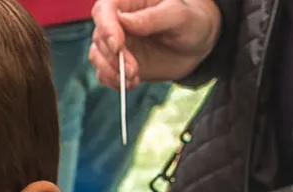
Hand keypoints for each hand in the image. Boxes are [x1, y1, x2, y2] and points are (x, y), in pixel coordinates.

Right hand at [89, 0, 221, 89]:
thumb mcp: (179, 16)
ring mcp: (115, 43)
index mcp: (129, 2)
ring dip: (112, 72)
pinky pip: (104, 74)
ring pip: (97, 57)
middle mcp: (117, 22)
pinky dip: (114, 82)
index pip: (104, 10)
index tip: (118, 47)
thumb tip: (124, 21)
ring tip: (134, 78)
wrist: (196, 46)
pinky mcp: (116, 63)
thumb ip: (153, 18)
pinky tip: (133, 83)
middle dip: (113, 57)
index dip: (106, 28)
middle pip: (99, 37)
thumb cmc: (191, 22)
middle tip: (134, 70)